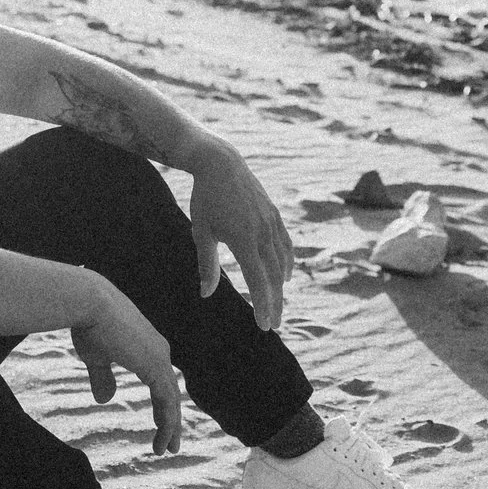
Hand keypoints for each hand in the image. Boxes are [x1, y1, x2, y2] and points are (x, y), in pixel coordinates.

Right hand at [71, 277, 183, 455]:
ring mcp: (160, 358)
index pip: (161, 380)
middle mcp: (159, 351)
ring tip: (167, 450)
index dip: (162, 404)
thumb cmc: (88, 324)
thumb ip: (103, 376)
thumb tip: (106, 400)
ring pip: (171, 400)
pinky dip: (168, 424)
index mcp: (147, 347)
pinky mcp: (156, 366)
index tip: (161, 424)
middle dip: (171, 419)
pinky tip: (164, 441)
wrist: (90, 303)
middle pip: (170, 392)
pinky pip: (167, 402)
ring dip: (170, 427)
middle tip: (170, 444)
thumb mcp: (95, 356)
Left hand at [184, 136, 293, 330]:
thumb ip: (206, 264)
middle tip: (275, 324)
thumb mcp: (201, 232)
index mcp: (244, 239)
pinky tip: (284, 275)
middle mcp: (263, 232)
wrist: (220, 163)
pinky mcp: (274, 214)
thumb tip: (206, 294)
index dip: (263, 305)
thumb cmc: (205, 198)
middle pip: (274, 276)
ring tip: (278, 304)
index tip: (265, 325)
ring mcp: (271, 222)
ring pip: (282, 262)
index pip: (258, 281)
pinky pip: (285, 245)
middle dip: (275, 302)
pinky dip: (287, 262)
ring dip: (281, 286)